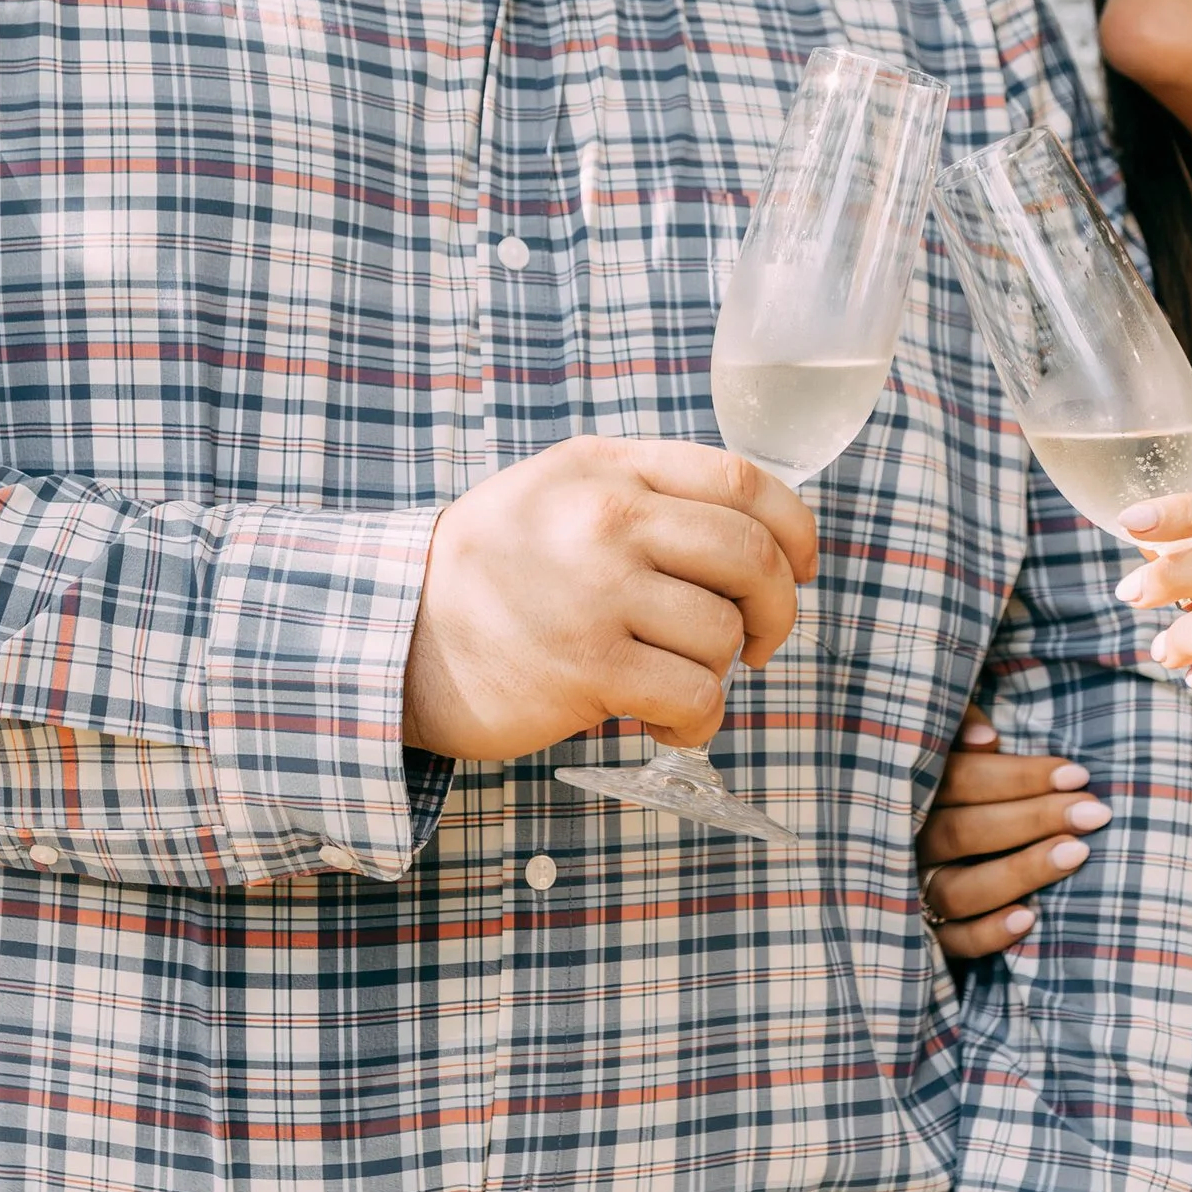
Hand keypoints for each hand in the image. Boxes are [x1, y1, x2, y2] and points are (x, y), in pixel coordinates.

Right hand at [402, 438, 816, 762]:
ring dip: (721, 672)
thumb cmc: (488, 573)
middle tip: (761, 642)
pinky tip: (665, 723)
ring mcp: (599, 592)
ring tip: (680, 684)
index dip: (794, 527)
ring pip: (724, 633)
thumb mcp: (558, 492)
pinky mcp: (589, 666)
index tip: (801, 565)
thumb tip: (750, 539)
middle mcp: (608, 518)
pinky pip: (694, 695)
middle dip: (778, 609)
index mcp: (608, 467)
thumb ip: (644, 495)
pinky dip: (698, 720)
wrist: (390, 635)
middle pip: (751, 556)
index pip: (741, 479)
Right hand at [915, 710, 1110, 960]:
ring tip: (1077, 854)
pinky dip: (988, 933)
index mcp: (910, 791)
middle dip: (1034, 819)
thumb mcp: (945, 746)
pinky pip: (953, 942)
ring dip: (1020, 871)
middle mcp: (906, 842)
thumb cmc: (952, 787)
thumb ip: (959, 729)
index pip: (960, 780)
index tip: (1076, 774)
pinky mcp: (924, 934)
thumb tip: (986, 738)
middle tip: (1093, 812)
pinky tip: (1029, 919)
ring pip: (959, 889)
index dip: (1019, 777)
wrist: (907, 850)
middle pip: (964, 832)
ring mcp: (911, 891)